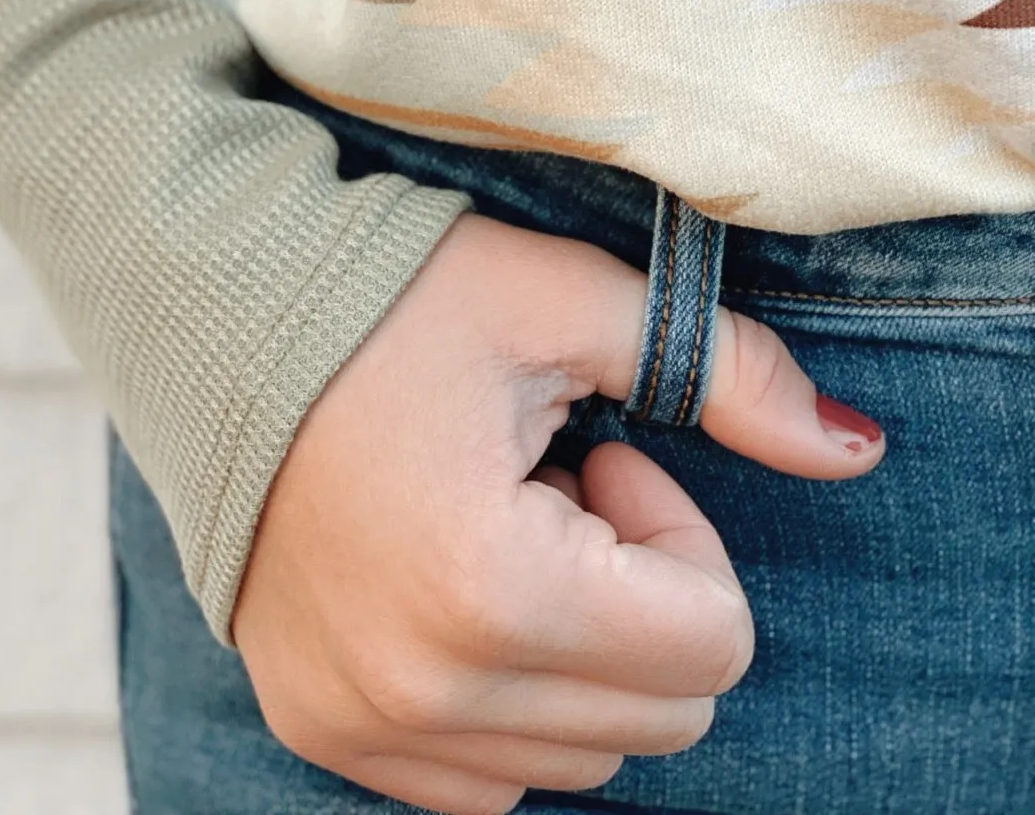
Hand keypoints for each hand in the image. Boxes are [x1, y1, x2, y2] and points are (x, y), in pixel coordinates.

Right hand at [232, 211, 884, 813]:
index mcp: (491, 589)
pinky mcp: (325, 729)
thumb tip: (857, 449)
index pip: (709, 646)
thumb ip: (724, 374)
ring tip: (492, 522)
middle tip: (552, 482)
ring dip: (575, 650)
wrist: (204, 308)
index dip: (677, 533)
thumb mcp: (560, 301)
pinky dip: (504, 694)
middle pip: (660, 717)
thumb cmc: (383, 294)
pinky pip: (484, 777)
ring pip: (580, 757)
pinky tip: (449, 577)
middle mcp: (423, 690)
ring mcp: (365, 725)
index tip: (601, 452)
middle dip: (638, 595)